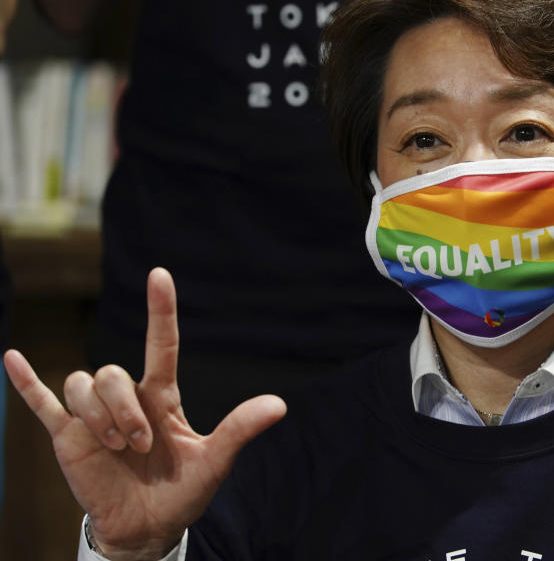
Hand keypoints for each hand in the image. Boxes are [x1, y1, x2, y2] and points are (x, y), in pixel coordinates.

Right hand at [4, 267, 286, 559]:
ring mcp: (95, 416)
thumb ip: (239, 430)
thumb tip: (279, 405)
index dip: (160, 310)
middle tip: (139, 445)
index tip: (160, 274)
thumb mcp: (214, 461)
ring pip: (83, 383)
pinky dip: (26, 382)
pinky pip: (42, 402)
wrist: (148, 528)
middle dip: (124, 409)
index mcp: (162, 397)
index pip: (160, 344)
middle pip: (113, 372)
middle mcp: (128, 398)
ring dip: (99, 414)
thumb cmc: (182, 491)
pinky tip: (11, 357)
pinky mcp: (68, 437)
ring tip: (116, 446)